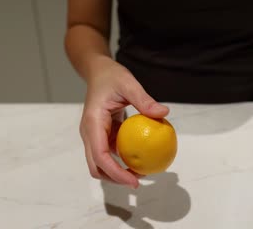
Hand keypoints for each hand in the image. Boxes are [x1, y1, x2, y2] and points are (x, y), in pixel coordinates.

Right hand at [80, 58, 168, 187]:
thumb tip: (163, 114)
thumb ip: (144, 99)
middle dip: (115, 178)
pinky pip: (110, 153)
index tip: (134, 180)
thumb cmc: (111, 76)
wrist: (98, 72)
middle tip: (139, 181)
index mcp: (92, 123)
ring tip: (142, 172)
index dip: (115, 172)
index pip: (99, 156)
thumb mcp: (128, 84)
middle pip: (96, 166)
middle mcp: (89, 133)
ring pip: (101, 163)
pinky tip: (141, 156)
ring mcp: (94, 135)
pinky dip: (123, 159)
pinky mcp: (101, 135)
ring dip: (118, 171)